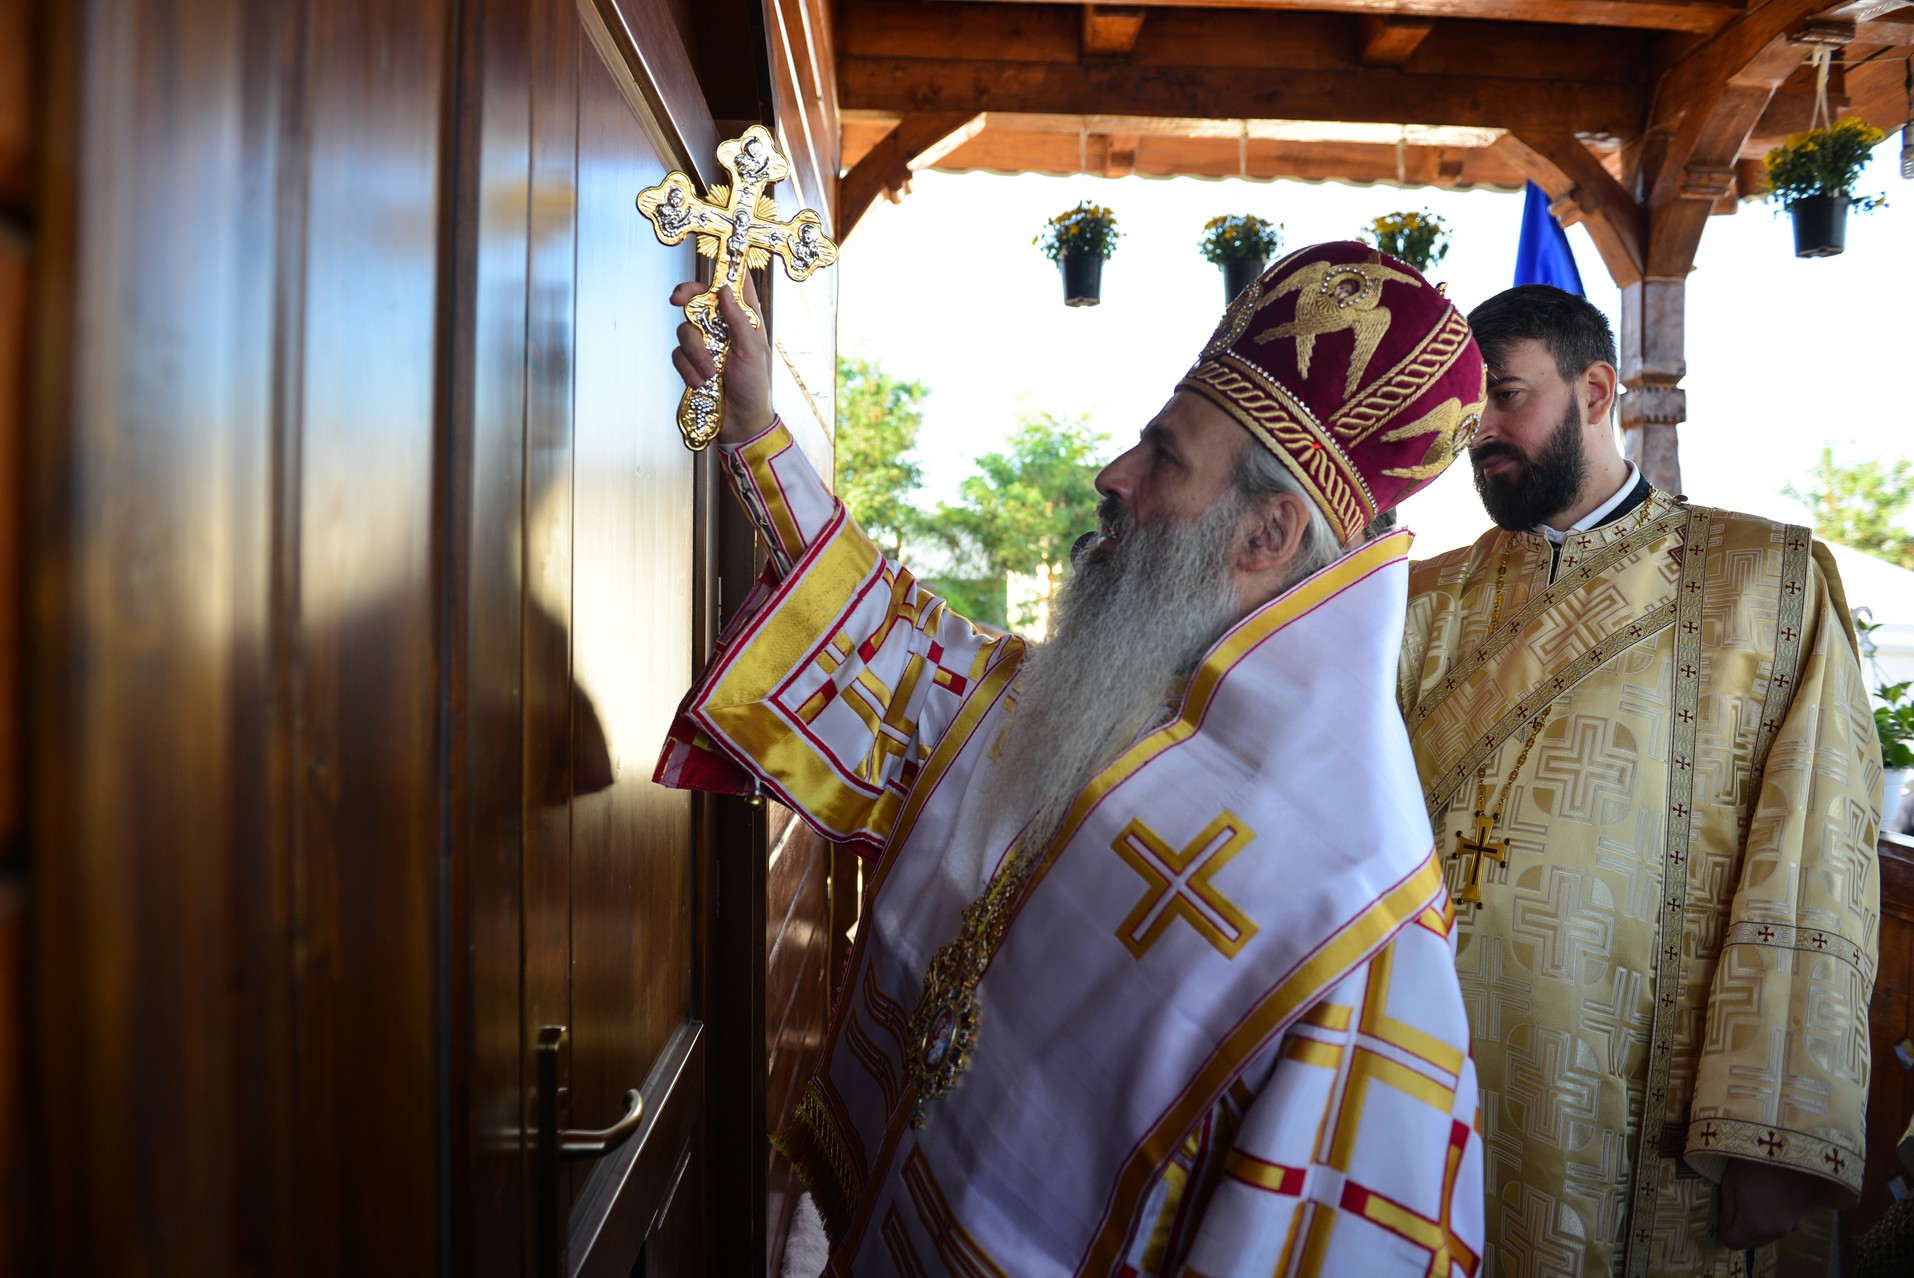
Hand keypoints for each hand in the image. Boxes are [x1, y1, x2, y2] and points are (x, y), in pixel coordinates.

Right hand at [669, 271, 773, 444]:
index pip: (731, 288)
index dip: (719, 275)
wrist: (741, 423)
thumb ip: (738, 319)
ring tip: (709, 374)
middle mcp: (722, 328)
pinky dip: (688, 369)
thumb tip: (723, 290)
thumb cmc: (755, 386)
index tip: (705, 272)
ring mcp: (705, 345)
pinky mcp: (691, 363)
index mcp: (745, 321)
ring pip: (685, 330)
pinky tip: (701, 382)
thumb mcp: (753, 351)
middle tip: (677, 300)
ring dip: (695, 353)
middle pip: (698, 300)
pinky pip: (678, 356)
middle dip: (687, 298)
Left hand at [1718, 1159, 1826, 1249]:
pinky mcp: (1807, 1215)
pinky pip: (1787, 1223)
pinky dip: (1779, 1215)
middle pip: (1754, 1241)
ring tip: (1760, 1197)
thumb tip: (1727, 1227)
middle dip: (1744, 1230)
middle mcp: (1777, 1231)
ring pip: (1772, 1233)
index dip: (1725, 1232)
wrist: (1790, 1148)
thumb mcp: (1730, 1184)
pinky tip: (1777, 1195)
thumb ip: (1727, 1211)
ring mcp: (1795, 1224)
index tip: (1724, 1218)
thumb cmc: (1753, 1162)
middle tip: (1739, 1206)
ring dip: (1763, 1224)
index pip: (1733, 1243)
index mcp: (1754, 1226)